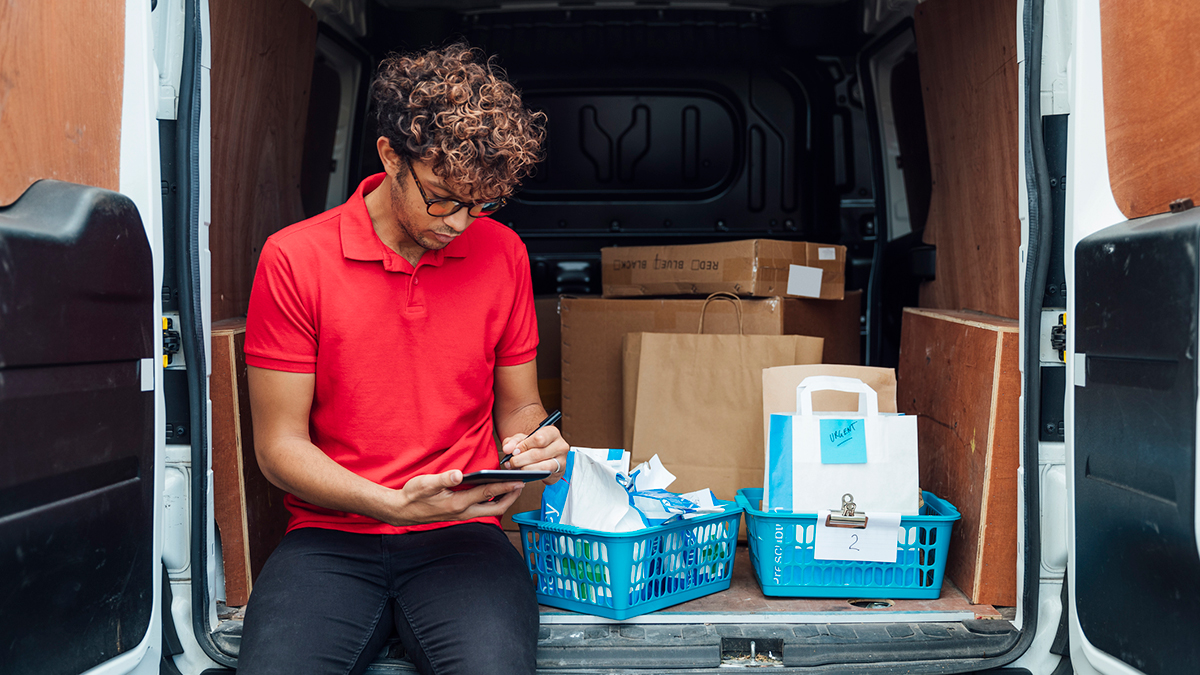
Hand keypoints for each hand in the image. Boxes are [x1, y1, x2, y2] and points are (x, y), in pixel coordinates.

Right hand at [384, 470, 523, 526]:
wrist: (401, 511)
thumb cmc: (412, 495)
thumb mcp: (425, 483)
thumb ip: (443, 479)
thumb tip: (458, 474)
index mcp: (457, 503)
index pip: (487, 493)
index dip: (504, 486)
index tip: (518, 480)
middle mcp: (463, 512)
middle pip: (495, 508)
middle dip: (510, 497)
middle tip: (521, 485)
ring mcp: (461, 515)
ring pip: (489, 510)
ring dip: (502, 500)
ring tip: (512, 487)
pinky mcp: (459, 515)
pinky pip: (481, 510)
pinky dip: (491, 501)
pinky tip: (493, 492)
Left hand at [500, 425, 569, 483]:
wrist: (546, 458)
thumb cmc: (535, 446)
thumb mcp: (522, 440)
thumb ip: (513, 442)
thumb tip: (507, 449)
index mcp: (552, 432)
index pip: (538, 438)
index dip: (524, 446)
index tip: (514, 451)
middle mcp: (560, 444)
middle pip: (537, 453)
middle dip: (520, 460)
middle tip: (511, 462)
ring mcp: (562, 458)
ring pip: (541, 466)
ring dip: (525, 469)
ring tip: (516, 468)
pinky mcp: (560, 470)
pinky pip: (544, 474)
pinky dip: (532, 474)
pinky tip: (524, 473)